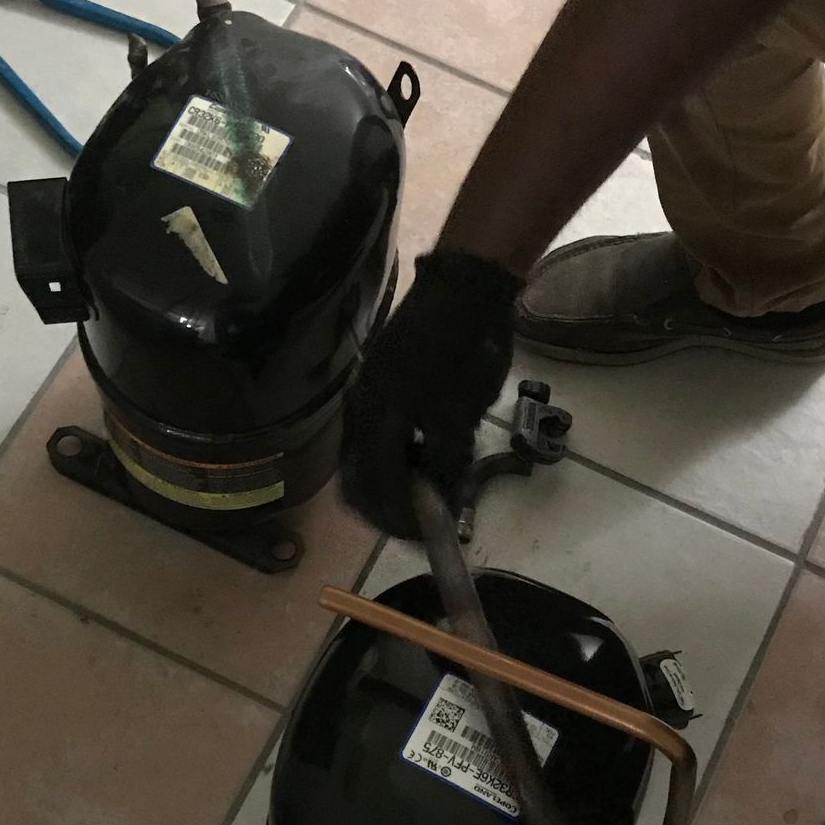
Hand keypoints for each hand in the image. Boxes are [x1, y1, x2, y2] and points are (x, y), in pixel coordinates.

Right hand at [340, 249, 520, 539]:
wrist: (465, 285)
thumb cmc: (467, 350)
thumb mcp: (462, 415)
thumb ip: (447, 463)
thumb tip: (443, 505)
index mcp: (376, 419)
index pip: (375, 488)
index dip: (399, 520)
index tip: (426, 539)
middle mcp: (360, 409)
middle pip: (358, 479)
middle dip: (386, 509)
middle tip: (422, 525)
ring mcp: (366, 393)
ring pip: (365, 457)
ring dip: (391, 483)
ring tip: (427, 495)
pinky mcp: (379, 381)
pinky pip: (376, 435)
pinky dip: (395, 457)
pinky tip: (423, 459)